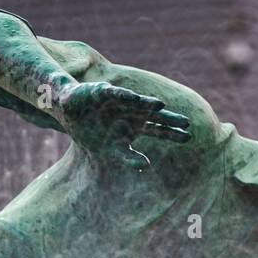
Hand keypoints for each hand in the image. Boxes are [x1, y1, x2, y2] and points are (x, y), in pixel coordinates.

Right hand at [56, 81, 190, 170]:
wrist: (69, 112)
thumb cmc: (94, 133)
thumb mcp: (113, 150)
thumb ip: (129, 157)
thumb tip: (146, 165)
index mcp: (136, 125)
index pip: (160, 129)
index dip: (173, 133)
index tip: (189, 137)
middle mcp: (132, 112)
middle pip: (154, 116)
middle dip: (169, 119)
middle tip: (187, 123)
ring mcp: (120, 102)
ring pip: (138, 103)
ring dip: (148, 104)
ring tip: (160, 105)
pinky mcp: (104, 93)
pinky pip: (115, 94)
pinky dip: (124, 96)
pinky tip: (133, 98)